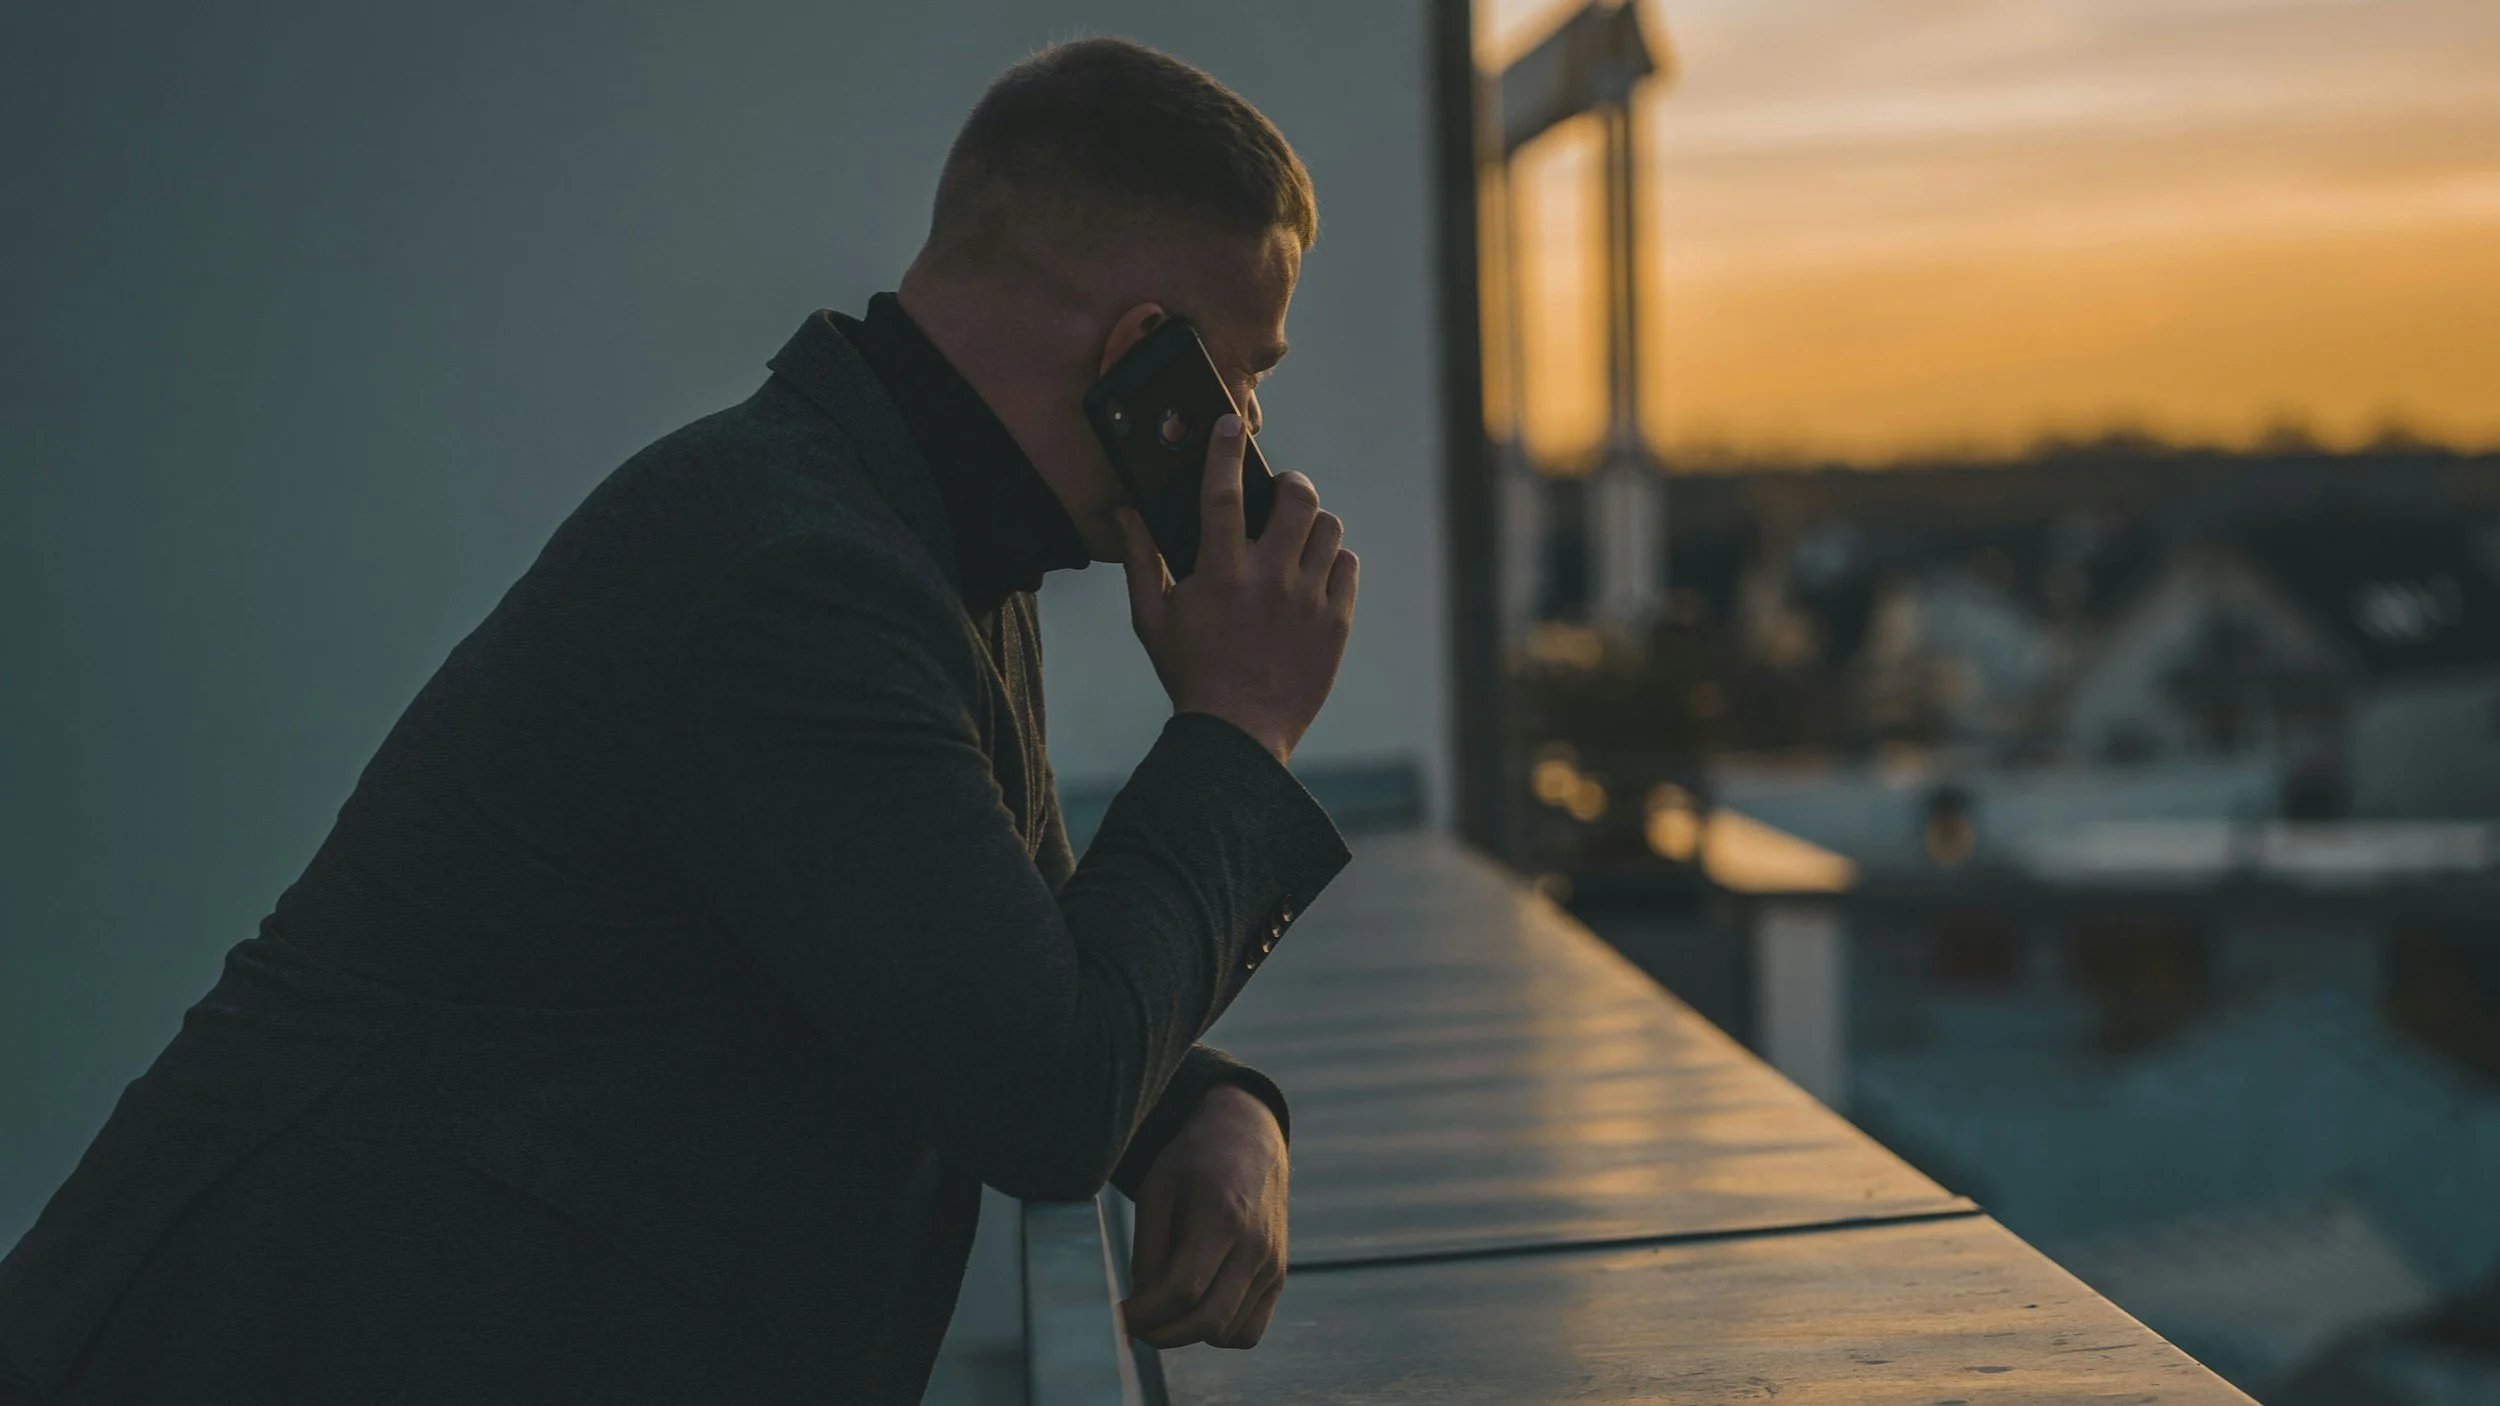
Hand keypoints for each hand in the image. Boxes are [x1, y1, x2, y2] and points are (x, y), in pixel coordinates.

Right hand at [1117, 414, 1357, 764]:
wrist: (1238, 735)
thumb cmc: (1189, 674)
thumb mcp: (1152, 619)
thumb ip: (1140, 560)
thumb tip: (1125, 512)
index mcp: (1219, 575)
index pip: (1222, 495)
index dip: (1224, 452)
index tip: (1227, 423)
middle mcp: (1268, 581)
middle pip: (1296, 499)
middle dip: (1289, 483)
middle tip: (1280, 493)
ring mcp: (1307, 602)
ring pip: (1328, 529)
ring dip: (1312, 524)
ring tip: (1296, 540)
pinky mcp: (1335, 624)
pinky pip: (1347, 567)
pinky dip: (1332, 562)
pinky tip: (1313, 575)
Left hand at [1119, 1083, 1289, 1349]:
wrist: (1249, 1142)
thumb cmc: (1195, 1162)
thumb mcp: (1157, 1190)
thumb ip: (1148, 1249)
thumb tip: (1144, 1303)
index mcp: (1221, 1217)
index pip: (1183, 1290)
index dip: (1146, 1314)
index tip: (1122, 1315)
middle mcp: (1254, 1246)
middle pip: (1208, 1321)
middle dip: (1163, 1334)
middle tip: (1137, 1325)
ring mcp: (1272, 1265)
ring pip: (1228, 1333)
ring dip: (1189, 1334)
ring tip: (1166, 1311)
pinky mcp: (1279, 1277)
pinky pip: (1250, 1331)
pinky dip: (1220, 1334)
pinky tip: (1197, 1311)